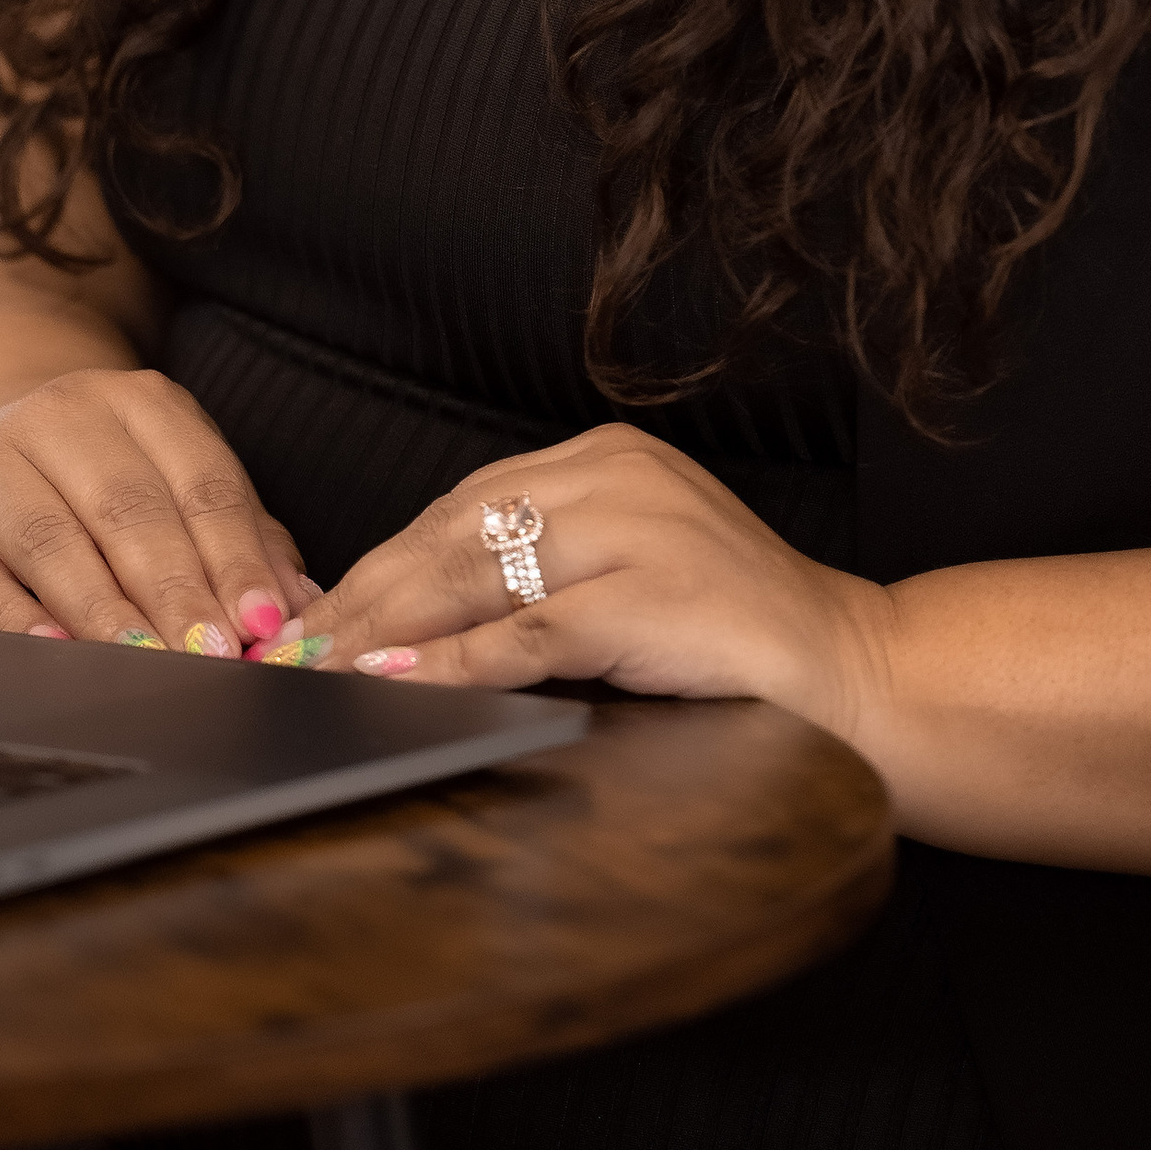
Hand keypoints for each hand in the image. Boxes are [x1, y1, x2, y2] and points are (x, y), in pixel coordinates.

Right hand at [0, 365, 315, 658]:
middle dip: (179, 589)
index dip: (236, 555)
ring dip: (107, 610)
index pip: (201, 480)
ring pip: (55, 541)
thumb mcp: (166, 483)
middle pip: (131, 510)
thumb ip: (237, 537)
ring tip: (149, 661)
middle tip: (214, 654)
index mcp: (137, 403)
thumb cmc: (86, 483)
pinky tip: (54, 651)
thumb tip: (301, 602)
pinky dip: (17, 618)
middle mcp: (59, 418)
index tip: (265, 622)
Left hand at [263, 423, 893, 732]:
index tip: (315, 618)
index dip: (378, 565)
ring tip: (322, 674)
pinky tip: (400, 690)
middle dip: (363, 598)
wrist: (859, 672)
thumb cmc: (735, 639)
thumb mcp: (627, 583)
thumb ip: (534, 586)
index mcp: (607, 459)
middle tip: (292, 653)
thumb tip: (407, 636)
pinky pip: (525, 632)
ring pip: (475, 574)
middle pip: (451, 533)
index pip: (459, 506)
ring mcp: (635, 529)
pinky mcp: (648, 594)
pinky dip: (451, 666)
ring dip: (386, 631)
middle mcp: (616, 476)